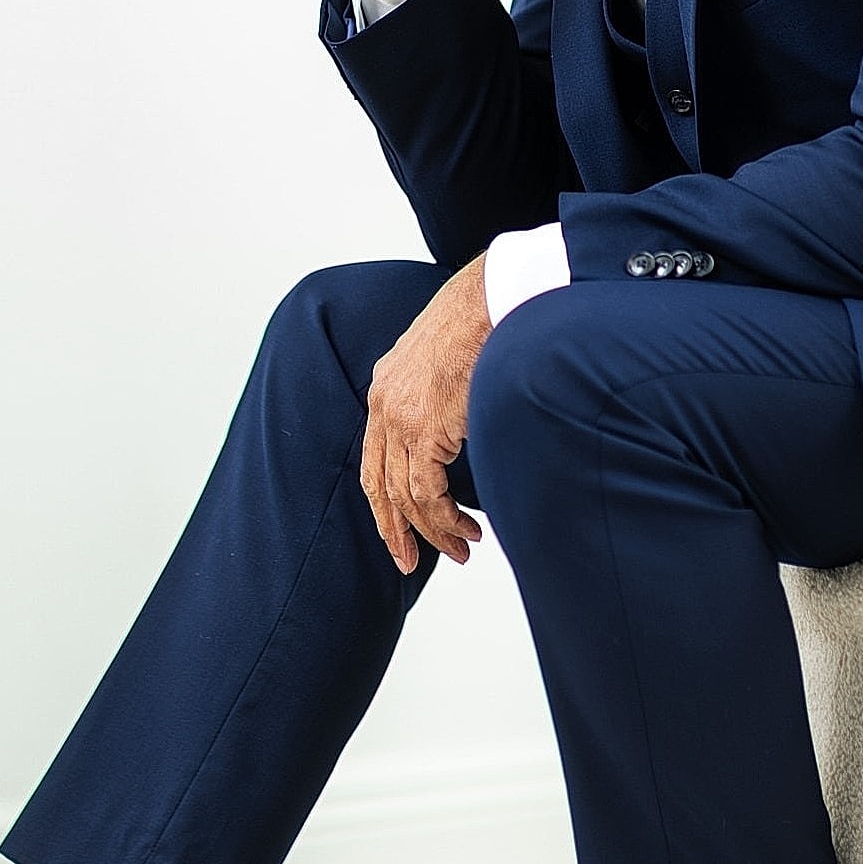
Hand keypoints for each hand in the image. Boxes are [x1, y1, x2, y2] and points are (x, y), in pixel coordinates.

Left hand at [361, 257, 492, 574]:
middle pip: (380, 486)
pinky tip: (467, 529)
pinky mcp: (425, 429)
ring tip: (462, 548)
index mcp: (384, 389)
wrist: (488, 300)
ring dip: (435, 531)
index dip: (384, 502)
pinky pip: (428, 492)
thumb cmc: (478, 322)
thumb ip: (434, 394)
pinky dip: (446, 519)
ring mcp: (401, 419)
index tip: (399, 532)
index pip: (374, 461)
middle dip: (396, 530)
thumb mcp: (442, 360)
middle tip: (410, 562)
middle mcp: (383, 406)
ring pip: (407, 496)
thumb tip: (452, 428)